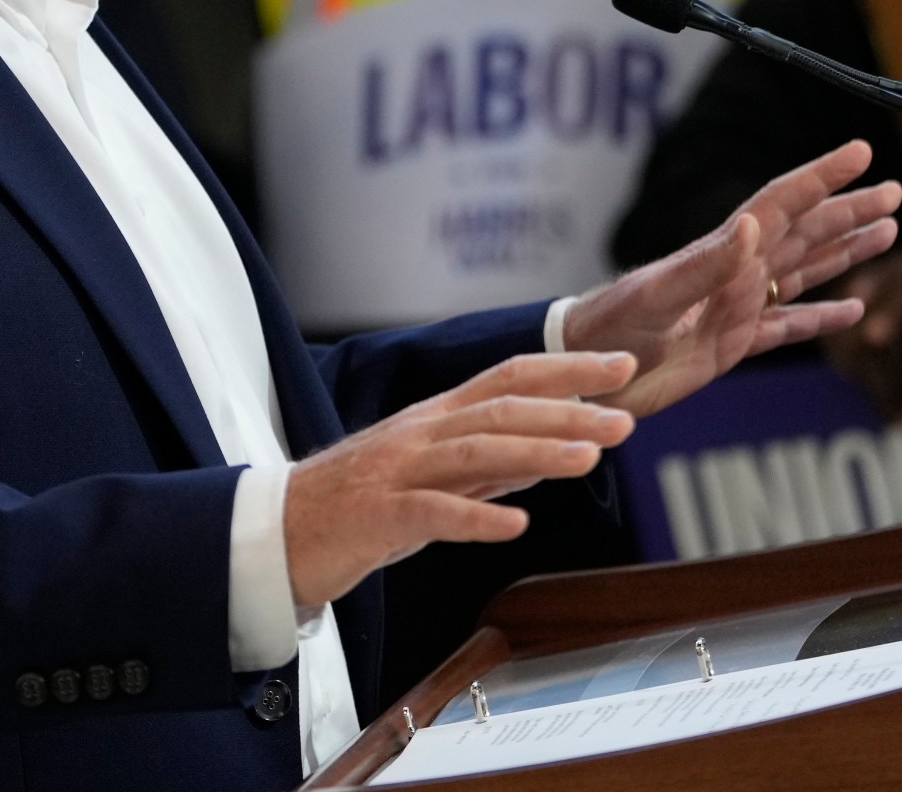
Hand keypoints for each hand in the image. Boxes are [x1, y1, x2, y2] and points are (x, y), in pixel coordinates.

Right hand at [283, 352, 636, 607]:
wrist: (274, 533)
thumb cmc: (354, 507)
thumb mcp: (428, 478)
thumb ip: (483, 466)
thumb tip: (545, 455)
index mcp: (433, 419)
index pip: (507, 379)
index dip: (566, 370)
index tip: (622, 368)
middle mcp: (418, 435)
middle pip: (499, 410)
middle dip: (567, 411)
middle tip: (626, 420)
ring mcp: (396, 473)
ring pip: (472, 453)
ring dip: (535, 453)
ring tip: (589, 459)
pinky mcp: (376, 517)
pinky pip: (430, 514)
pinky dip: (475, 518)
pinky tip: (515, 527)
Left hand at [564, 140, 901, 416]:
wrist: (584, 372)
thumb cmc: (610, 329)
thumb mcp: (657, 296)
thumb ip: (706, 264)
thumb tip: (753, 224)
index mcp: (722, 253)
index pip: (782, 204)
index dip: (821, 177)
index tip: (860, 152)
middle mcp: (736, 273)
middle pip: (805, 232)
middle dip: (848, 210)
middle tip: (893, 190)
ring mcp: (737, 307)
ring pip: (804, 272)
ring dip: (844, 252)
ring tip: (887, 232)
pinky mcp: (733, 344)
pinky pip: (788, 326)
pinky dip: (821, 317)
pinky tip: (852, 311)